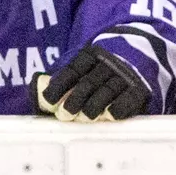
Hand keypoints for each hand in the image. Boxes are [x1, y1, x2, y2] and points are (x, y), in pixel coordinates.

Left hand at [30, 44, 148, 121]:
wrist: (138, 58)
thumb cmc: (99, 73)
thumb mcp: (83, 69)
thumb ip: (62, 81)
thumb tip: (36, 87)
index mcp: (90, 56)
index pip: (72, 70)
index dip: (59, 85)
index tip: (48, 100)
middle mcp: (107, 64)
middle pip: (89, 82)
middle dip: (75, 99)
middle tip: (64, 114)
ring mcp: (124, 76)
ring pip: (107, 90)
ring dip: (95, 105)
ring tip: (84, 118)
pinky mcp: (139, 89)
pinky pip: (129, 98)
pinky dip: (120, 107)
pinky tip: (110, 115)